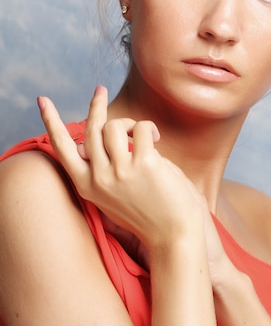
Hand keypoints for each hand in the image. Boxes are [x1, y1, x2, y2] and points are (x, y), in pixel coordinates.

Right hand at [38, 86, 209, 252]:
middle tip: (100, 90)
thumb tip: (91, 141)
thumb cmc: (146, 213)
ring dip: (130, 123)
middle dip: (96, 104)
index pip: (63, 149)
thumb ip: (100, 170)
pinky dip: (149, 129)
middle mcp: (99, 178)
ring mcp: (120, 172)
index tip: (42, 101)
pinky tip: (157, 140)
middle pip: (91, 129)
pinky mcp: (144, 164)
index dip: (51, 122)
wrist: (173, 235)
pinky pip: (142, 129)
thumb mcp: (112, 196)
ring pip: (115, 126)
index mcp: (87, 186)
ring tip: (144, 134)